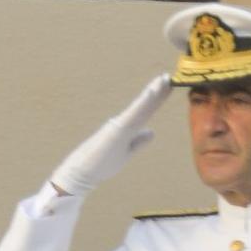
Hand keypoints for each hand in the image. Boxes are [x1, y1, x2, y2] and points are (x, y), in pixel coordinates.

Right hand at [49, 76, 172, 198]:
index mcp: (126, 128)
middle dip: (158, 91)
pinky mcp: (117, 131)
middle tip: (168, 76)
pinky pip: (132, 116)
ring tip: (163, 79)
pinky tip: (151, 93)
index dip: (157, 99)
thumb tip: (151, 132)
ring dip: (152, 93)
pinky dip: (142, 103)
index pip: (145, 112)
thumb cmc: (100, 164)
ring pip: (140, 108)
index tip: (167, 86)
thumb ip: (138, 142)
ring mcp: (120, 126)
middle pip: (145, 106)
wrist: (81, 173)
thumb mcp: (126, 153)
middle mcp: (123, 123)